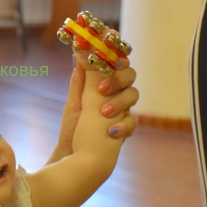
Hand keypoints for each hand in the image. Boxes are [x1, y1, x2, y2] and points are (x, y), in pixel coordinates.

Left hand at [55, 36, 138, 156]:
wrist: (73, 156)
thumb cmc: (73, 128)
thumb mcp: (74, 102)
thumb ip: (80, 81)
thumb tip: (79, 54)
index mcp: (103, 85)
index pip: (115, 64)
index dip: (115, 54)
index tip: (109, 50)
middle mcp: (116, 94)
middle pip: (129, 75)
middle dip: (118, 77)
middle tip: (102, 88)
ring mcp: (122, 111)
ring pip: (133, 95)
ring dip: (119, 101)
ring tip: (103, 112)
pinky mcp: (125, 128)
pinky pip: (133, 122)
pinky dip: (123, 126)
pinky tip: (110, 131)